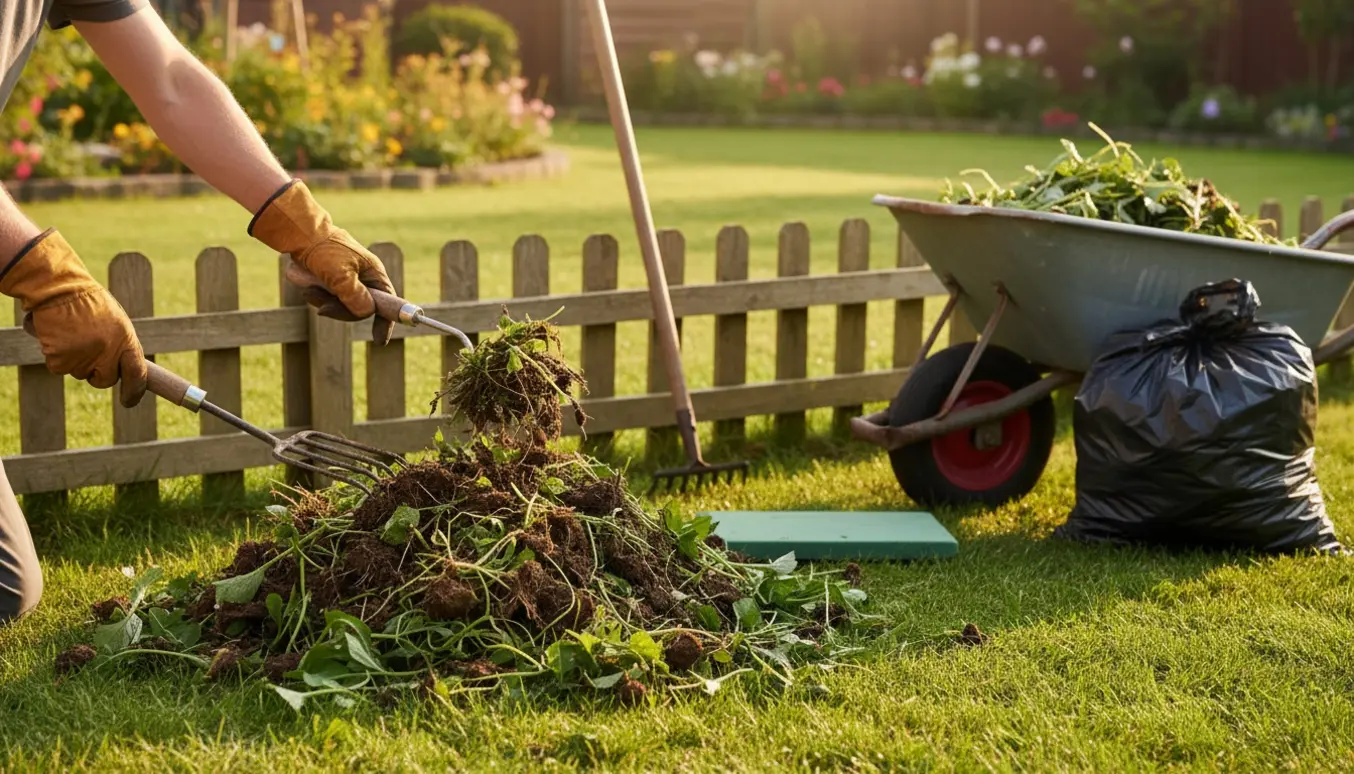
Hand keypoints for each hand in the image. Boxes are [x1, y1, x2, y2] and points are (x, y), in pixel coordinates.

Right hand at [0, 230, 148, 407]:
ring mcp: (84, 357)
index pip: (137, 375)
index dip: (135, 391)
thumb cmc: (89, 302)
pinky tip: (58, 336)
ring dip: (75, 360)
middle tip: (89, 352)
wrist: (59, 288)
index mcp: (126, 341)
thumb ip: (121, 346)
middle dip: (97, 373)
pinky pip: (59, 367)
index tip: (130, 400)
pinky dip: (56, 356)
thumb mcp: (116, 322)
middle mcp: (108, 352)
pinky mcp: (60, 359)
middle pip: (105, 380)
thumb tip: (126, 371)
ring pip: (79, 373)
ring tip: (73, 334)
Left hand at [249, 180, 395, 344]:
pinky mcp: (333, 282)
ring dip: (325, 302)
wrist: (299, 233)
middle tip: (323, 309)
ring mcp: (348, 281)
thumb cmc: (323, 249)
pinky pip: (329, 300)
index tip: (379, 340)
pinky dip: (318, 297)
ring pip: (342, 306)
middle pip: (361, 309)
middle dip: (341, 310)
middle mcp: (364, 279)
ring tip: (309, 289)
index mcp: (374, 273)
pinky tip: (307, 287)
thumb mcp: (340, 275)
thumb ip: (355, 296)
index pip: (388, 302)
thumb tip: (367, 313)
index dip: (386, 322)